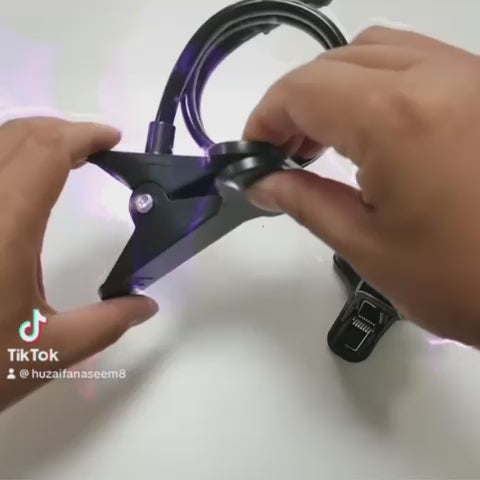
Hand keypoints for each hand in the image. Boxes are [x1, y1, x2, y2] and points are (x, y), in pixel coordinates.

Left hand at [0, 117, 157, 410]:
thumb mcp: (46, 352)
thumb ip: (105, 324)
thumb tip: (147, 306)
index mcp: (4, 228)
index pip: (46, 153)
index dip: (84, 135)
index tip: (113, 140)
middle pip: (16, 135)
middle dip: (61, 130)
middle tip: (95, 149)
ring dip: (33, 141)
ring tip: (65, 160)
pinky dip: (8, 158)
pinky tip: (20, 183)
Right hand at [243, 26, 479, 345]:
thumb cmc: (466, 281)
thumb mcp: (366, 245)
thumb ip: (305, 202)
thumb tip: (264, 183)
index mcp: (397, 119)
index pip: (303, 90)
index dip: (265, 117)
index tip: (255, 150)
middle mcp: (436, 80)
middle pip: (333, 62)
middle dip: (295, 103)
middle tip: (284, 152)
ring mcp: (469, 77)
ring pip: (373, 50)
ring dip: (334, 88)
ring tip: (324, 139)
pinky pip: (414, 61)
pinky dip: (375, 84)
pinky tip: (369, 128)